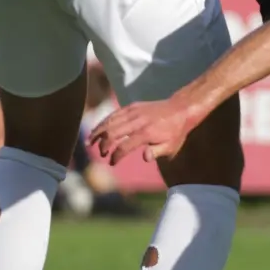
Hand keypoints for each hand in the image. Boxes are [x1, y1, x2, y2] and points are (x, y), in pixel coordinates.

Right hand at [89, 98, 206, 164]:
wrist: (181, 109)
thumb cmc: (175, 132)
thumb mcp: (171, 146)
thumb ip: (156, 152)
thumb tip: (144, 158)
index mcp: (147, 133)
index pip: (124, 146)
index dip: (115, 156)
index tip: (112, 163)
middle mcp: (138, 121)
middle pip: (113, 132)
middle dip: (103, 144)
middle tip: (101, 154)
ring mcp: (134, 112)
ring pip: (110, 121)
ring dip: (98, 132)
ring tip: (89, 142)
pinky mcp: (132, 106)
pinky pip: (114, 114)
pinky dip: (104, 122)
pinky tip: (97, 129)